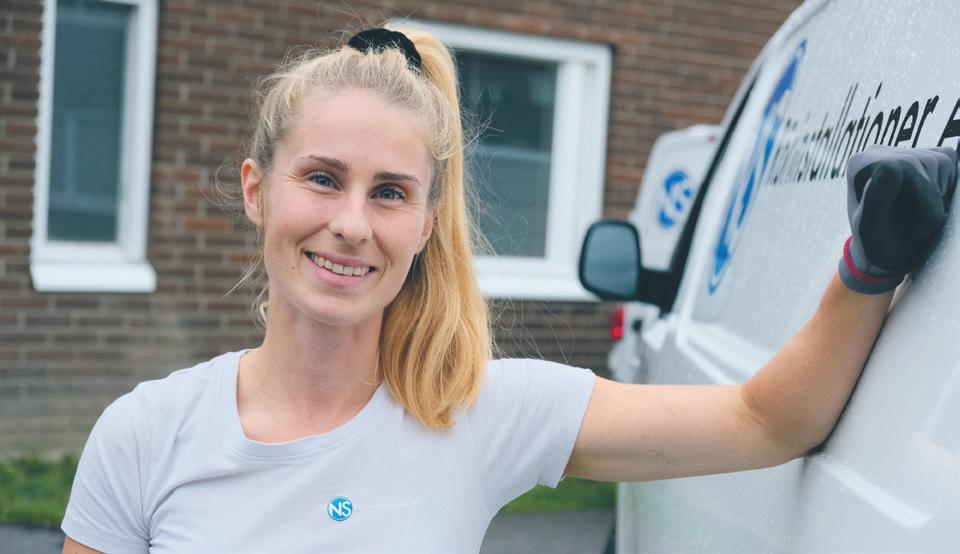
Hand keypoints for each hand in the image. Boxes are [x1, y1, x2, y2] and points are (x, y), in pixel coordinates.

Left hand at [839, 145, 957, 293]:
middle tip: (922, 228)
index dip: (921, 197)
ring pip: (941, 160)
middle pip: (925, 161)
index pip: (904, 166)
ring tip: (922, 217)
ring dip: (939, 194)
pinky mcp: (922, 155)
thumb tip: (890, 167)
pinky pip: (949, 160)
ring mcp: (901, 151)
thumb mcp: (871, 227)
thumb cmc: (876, 243)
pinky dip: (948, 185)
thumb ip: (876, 198)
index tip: (919, 226)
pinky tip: (930, 202)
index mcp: (859, 164)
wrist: (887, 251)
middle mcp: (877, 151)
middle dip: (931, 198)